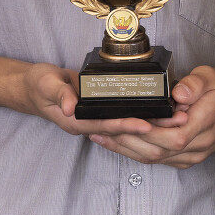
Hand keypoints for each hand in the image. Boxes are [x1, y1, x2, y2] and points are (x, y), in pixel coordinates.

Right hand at [21, 61, 175, 139]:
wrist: (37, 87)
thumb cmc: (40, 85)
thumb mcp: (46, 84)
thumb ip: (58, 94)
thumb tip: (69, 108)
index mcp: (78, 122)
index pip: (107, 126)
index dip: (126, 125)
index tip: (146, 124)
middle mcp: (91, 124)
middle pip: (124, 130)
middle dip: (150, 128)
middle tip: (176, 122)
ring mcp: (98, 120)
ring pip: (129, 126)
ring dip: (153, 124)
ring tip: (178, 119)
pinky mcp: (104, 112)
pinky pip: (126, 117)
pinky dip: (144, 115)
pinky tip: (162, 112)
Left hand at [85, 65, 214, 168]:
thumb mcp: (212, 77)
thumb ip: (195, 83)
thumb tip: (178, 93)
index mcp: (206, 122)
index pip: (174, 136)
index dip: (148, 132)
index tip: (124, 121)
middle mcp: (199, 144)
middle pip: (157, 151)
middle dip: (126, 140)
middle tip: (100, 127)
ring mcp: (192, 156)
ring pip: (154, 158)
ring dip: (125, 148)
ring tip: (100, 135)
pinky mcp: (185, 159)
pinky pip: (157, 160)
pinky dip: (134, 152)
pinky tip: (116, 142)